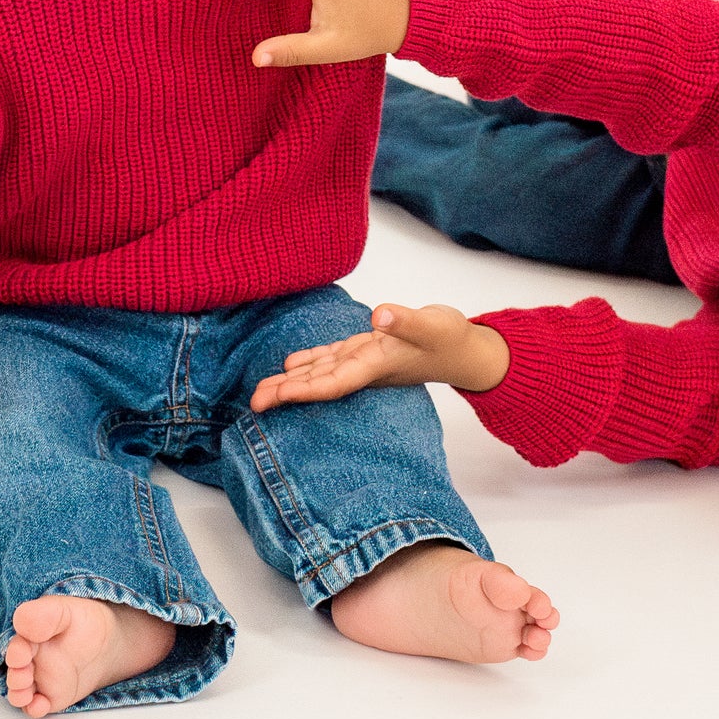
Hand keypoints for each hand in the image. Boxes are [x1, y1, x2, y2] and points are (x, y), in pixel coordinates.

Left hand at [250, 302, 511, 410]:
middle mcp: (365, 368)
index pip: (336, 382)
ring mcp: (364, 360)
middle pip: (320, 383)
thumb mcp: (433, 325)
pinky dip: (310, 362)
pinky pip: (332, 359)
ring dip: (291, 382)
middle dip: (288, 393)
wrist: (465, 350)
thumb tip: (379, 315)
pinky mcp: (367, 350)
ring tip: (260, 392)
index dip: (307, 389)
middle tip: (254, 403)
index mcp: (377, 365)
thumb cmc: (450, 338)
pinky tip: (290, 365)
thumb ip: (406, 321)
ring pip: (321, 373)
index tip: (280, 395)